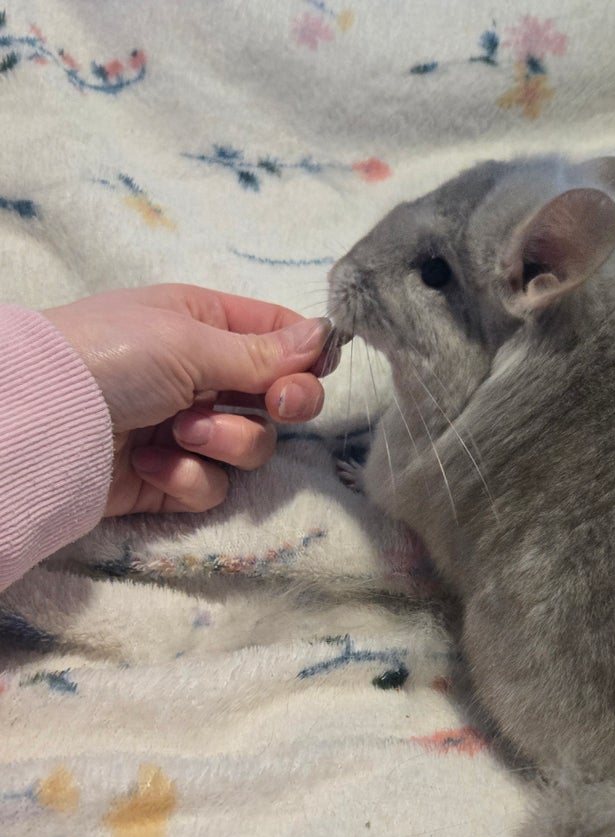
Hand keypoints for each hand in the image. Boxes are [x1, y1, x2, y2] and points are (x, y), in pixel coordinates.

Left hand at [43, 284, 336, 516]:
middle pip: (280, 396)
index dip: (307, 355)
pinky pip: (215, 484)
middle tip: (277, 405)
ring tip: (180, 433)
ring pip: (253, 445)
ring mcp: (190, 429)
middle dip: (283, 403)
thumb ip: (264, 351)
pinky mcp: (174, 478)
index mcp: (206, 324)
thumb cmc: (112, 356)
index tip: (316, 370)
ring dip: (225, 441)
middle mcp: (204, 375)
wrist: (40, 424)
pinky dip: (187, 476)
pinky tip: (150, 462)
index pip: (280, 335)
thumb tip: (324, 335)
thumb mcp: (189, 340)